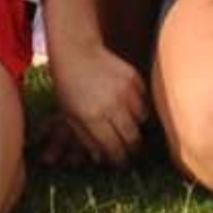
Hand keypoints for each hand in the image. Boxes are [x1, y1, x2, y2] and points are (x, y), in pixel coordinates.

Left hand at [35, 30, 145, 165]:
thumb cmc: (69, 86)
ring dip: (136, 125)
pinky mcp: (133, 78)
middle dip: (132, 148)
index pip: (114, 148)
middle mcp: (111, 105)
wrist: (77, 50)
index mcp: (92, 117)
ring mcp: (124, 91)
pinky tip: (129, 105)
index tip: (120, 162)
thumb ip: (87, 139)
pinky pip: (143, 100)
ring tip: (128, 125)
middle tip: (131, 150)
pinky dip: (139, 106)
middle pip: (132, 138)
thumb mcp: (70, 116)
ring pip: (141, 120)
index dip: (119, 159)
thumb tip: (102, 158)